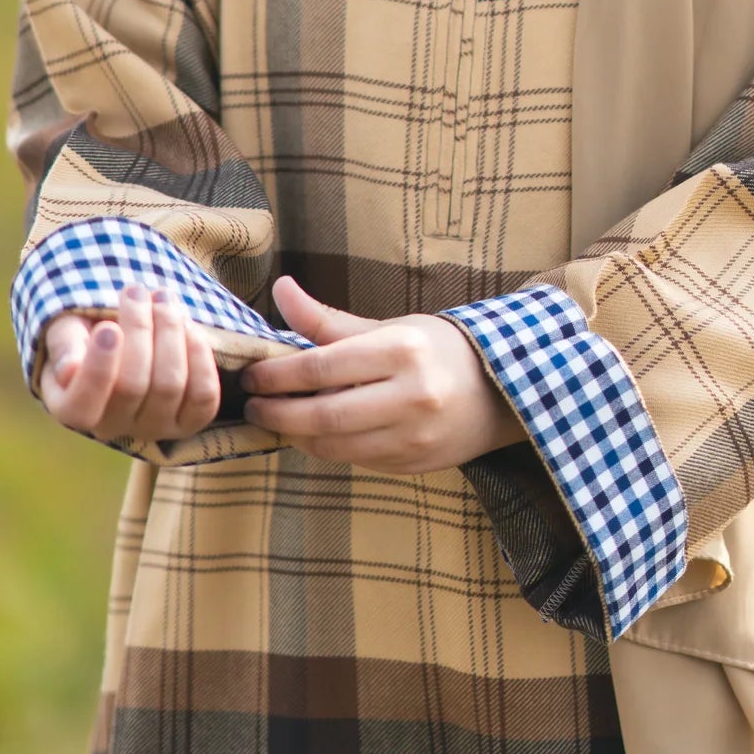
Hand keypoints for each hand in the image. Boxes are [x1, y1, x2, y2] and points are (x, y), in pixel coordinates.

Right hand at [39, 283, 221, 444]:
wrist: (124, 333)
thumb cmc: (87, 331)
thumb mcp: (66, 328)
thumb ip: (65, 345)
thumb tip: (69, 371)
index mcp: (71, 409)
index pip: (82, 407)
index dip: (99, 369)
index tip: (108, 328)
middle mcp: (111, 428)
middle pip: (132, 386)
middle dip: (139, 330)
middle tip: (136, 292)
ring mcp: (153, 427)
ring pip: (169, 386)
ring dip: (170, 332)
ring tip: (162, 297)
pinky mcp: (187, 420)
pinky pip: (203, 397)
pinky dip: (199, 356)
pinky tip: (187, 326)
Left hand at [240, 276, 527, 473]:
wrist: (500, 391)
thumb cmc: (436, 351)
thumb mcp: (389, 327)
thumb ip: (329, 321)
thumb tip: (281, 289)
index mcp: (401, 350)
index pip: (323, 366)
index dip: (279, 375)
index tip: (252, 376)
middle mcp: (411, 395)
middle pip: (324, 413)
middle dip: (278, 412)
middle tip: (254, 405)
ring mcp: (414, 435)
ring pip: (335, 445)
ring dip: (297, 435)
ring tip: (278, 419)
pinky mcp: (414, 463)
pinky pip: (355, 461)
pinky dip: (326, 449)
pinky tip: (312, 434)